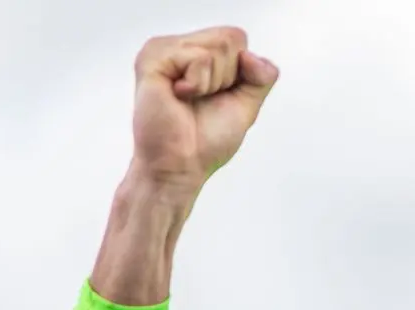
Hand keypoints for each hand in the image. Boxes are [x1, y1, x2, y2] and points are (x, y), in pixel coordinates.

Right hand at [129, 26, 278, 192]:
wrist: (181, 165)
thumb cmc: (206, 140)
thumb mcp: (246, 104)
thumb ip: (262, 77)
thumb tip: (251, 56)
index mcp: (196, 53)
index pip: (236, 38)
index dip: (240, 72)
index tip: (218, 96)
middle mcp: (178, 47)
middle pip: (230, 38)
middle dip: (227, 77)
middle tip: (201, 99)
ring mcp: (162, 50)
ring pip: (218, 46)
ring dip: (213, 83)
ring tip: (188, 99)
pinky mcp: (152, 59)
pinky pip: (199, 57)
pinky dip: (199, 84)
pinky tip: (179, 96)